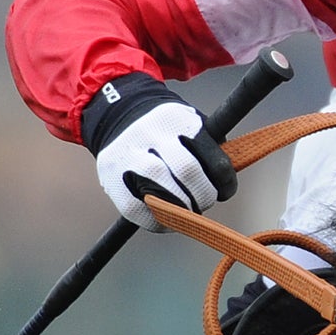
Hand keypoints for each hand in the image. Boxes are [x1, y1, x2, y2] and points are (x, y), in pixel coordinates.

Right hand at [83, 75, 238, 228]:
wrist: (118, 113)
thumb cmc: (168, 129)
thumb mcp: (192, 124)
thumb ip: (210, 150)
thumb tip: (223, 187)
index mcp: (179, 120)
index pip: (213, 159)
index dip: (225, 183)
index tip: (224, 191)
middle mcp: (151, 134)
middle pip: (187, 172)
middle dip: (202, 197)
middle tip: (203, 203)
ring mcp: (127, 156)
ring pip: (159, 194)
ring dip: (179, 212)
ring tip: (186, 212)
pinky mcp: (110, 176)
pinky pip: (135, 209)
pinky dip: (155, 221)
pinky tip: (165, 218)